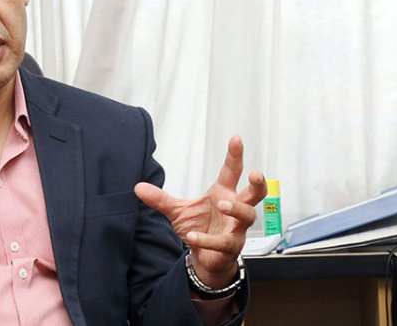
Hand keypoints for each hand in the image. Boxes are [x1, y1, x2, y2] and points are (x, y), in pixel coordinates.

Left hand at [134, 135, 266, 287]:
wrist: (205, 258)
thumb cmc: (199, 228)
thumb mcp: (176, 211)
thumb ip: (160, 199)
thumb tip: (137, 187)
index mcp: (222, 193)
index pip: (232, 172)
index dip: (235, 155)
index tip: (236, 138)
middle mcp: (234, 209)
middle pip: (256, 193)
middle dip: (258, 183)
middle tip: (255, 173)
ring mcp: (236, 228)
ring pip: (247, 215)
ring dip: (236, 208)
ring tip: (222, 204)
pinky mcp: (231, 247)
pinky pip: (225, 242)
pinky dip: (209, 239)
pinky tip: (193, 236)